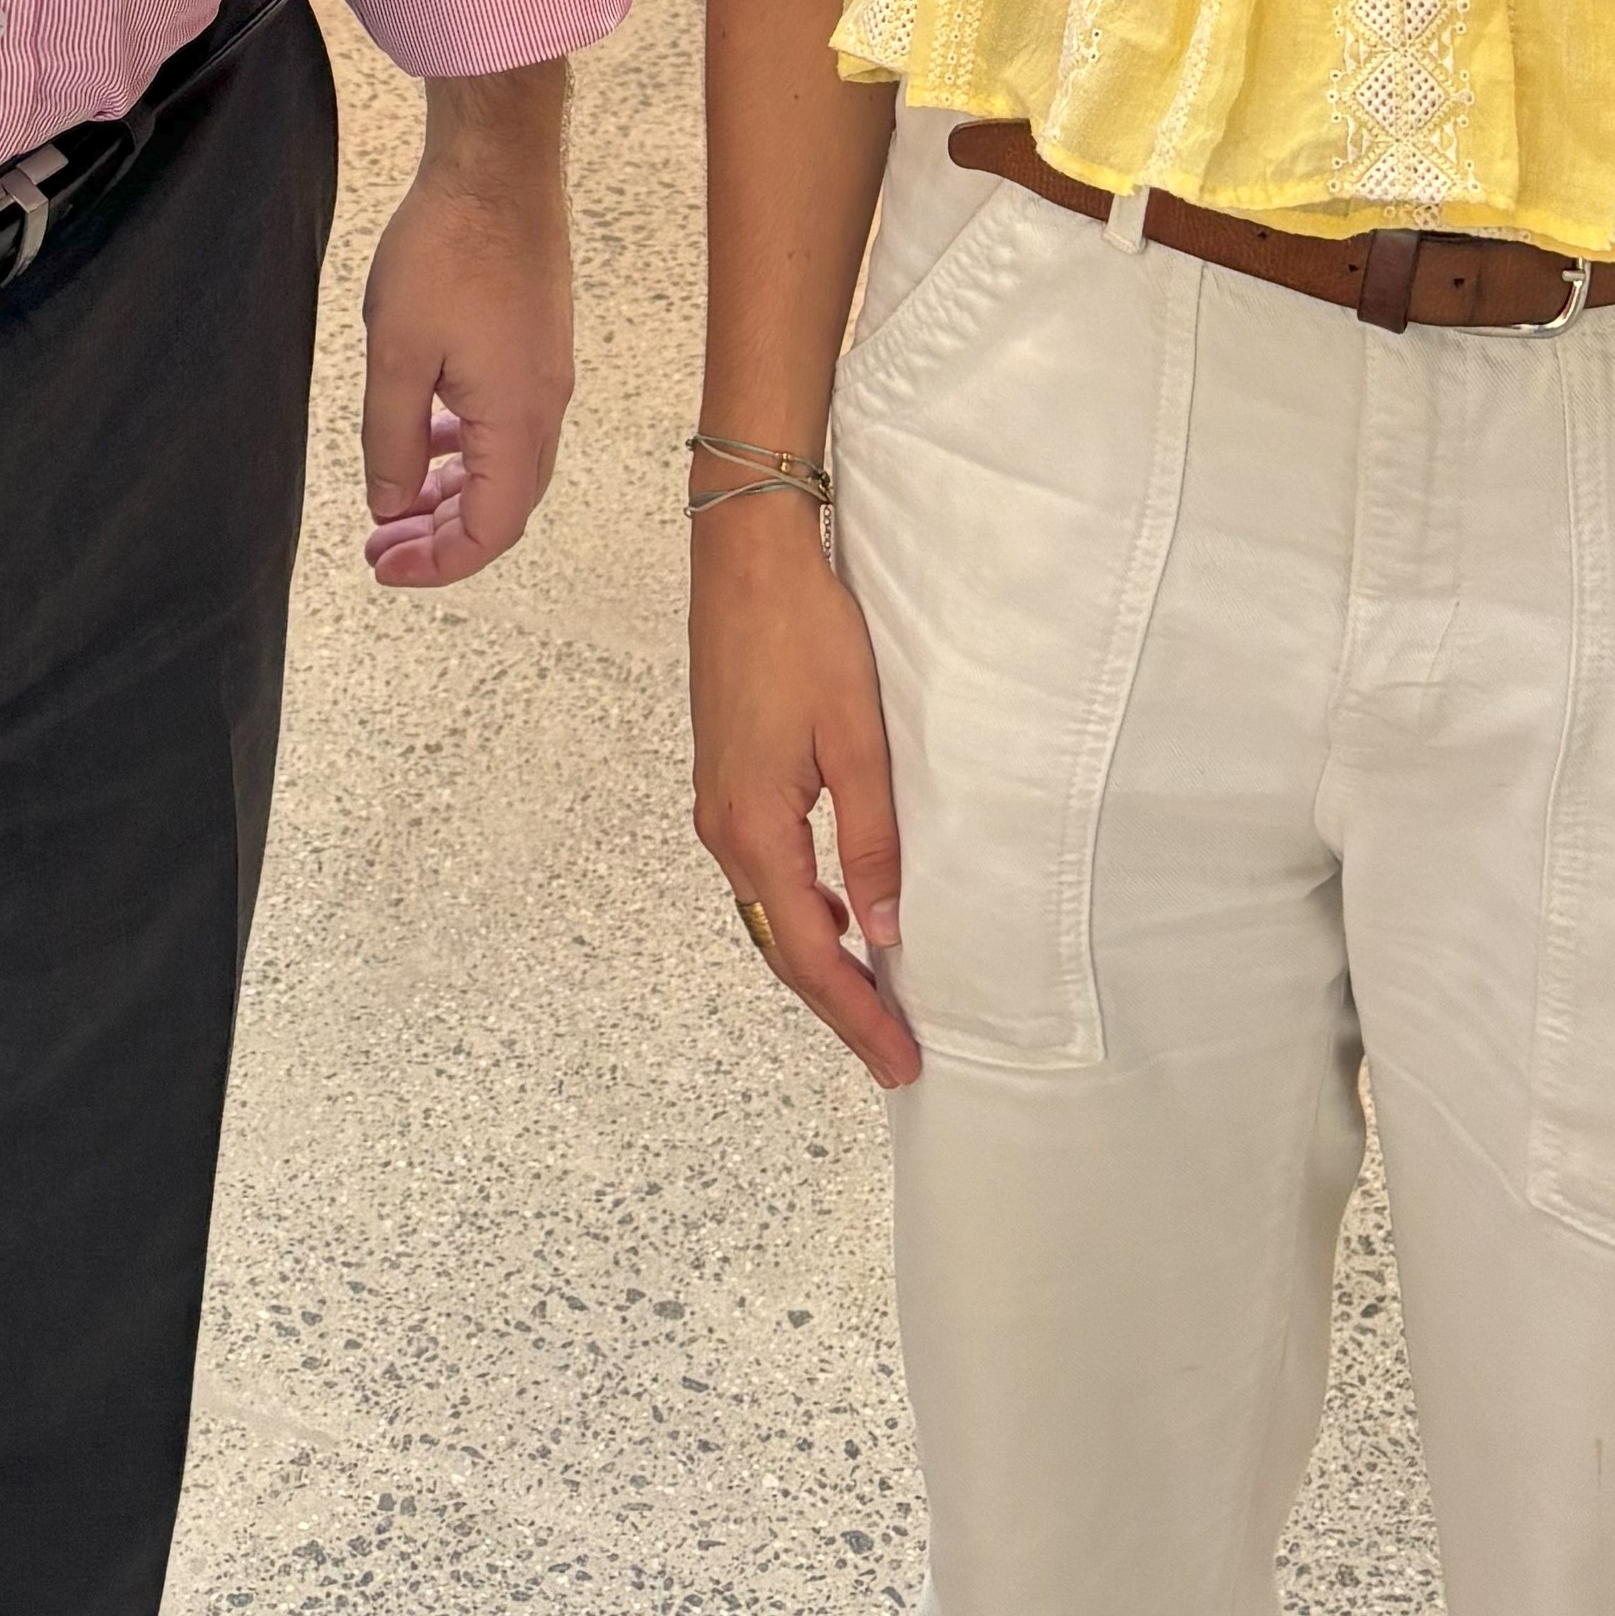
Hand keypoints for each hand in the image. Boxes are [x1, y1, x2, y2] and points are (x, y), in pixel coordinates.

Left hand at [360, 63, 572, 587]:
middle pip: (505, 505)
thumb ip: (392, 440)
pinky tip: (430, 434)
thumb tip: (392, 506)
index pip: (491, 529)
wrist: (496, 163)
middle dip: (441, 536)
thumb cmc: (446, 248)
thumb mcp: (396, 352)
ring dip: (453, 493)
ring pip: (507, 464)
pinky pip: (508, 423)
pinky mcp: (537, 342)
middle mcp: (545, 405)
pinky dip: (468, 449)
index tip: (382, 564)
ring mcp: (546, 373)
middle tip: (380, 544)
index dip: (437, 564)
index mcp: (516, 419)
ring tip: (396, 501)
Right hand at [691, 498, 918, 1090]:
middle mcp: (722, 828)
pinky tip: (837, 913)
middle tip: (892, 1052)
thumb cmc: (804, 634)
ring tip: (873, 1000)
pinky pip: (760, 872)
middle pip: (778, 944)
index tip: (898, 1058)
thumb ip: (872, 843)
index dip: (856, 1013)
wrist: (746, 556)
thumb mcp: (856, 741)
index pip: (808, 952)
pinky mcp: (724, 776)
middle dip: (837, 1004)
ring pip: (766, 910)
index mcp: (754, 827)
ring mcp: (716, 802)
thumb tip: (884, 934)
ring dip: (816, 960)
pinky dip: (797, 911)